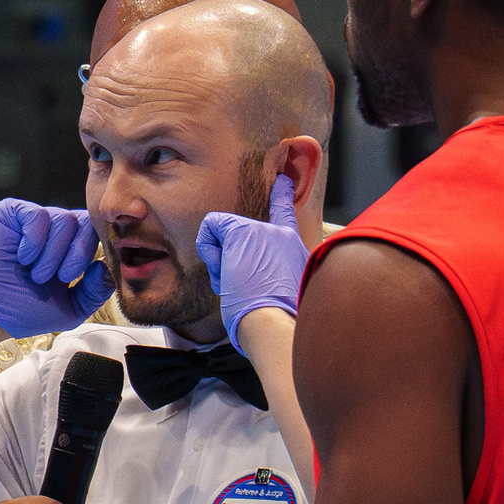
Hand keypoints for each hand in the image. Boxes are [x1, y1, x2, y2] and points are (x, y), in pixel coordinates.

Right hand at [0, 199, 114, 337]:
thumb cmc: (23, 310)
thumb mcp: (70, 309)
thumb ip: (95, 292)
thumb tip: (107, 267)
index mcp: (70, 247)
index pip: (96, 233)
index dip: (91, 252)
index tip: (72, 277)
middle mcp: (54, 229)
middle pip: (84, 223)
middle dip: (75, 255)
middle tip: (56, 278)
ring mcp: (34, 220)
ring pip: (63, 219)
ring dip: (51, 254)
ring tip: (34, 273)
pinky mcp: (11, 212)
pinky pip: (38, 215)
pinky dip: (34, 241)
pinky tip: (23, 257)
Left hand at [195, 174, 307, 357]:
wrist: (275, 322)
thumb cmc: (276, 319)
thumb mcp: (285, 294)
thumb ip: (272, 278)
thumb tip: (257, 289)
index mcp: (294, 250)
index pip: (286, 215)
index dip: (282, 197)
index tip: (281, 181)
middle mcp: (281, 235)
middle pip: (241, 234)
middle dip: (232, 259)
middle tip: (242, 285)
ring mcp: (263, 230)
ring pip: (224, 233)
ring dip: (222, 262)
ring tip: (238, 283)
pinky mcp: (243, 230)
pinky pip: (212, 226)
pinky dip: (209, 248)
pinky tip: (223, 269)